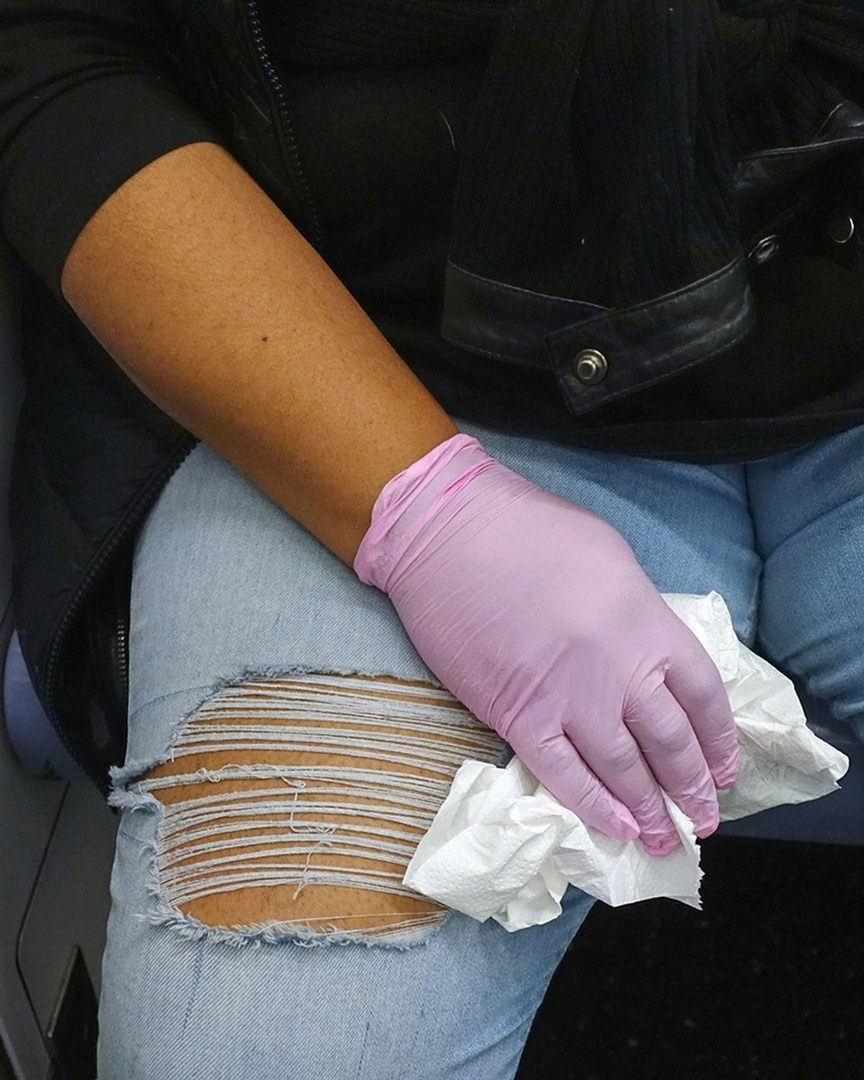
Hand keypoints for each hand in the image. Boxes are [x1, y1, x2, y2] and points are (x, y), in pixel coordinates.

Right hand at [355, 435, 738, 853]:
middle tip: (703, 818)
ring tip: (666, 838)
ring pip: (623, 770)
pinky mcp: (517, 717)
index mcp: (648, 623)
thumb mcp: (611, 557)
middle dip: (691, 788)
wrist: (448, 535)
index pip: (703, 696)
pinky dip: (594, 807)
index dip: (719, 741)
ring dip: (650, 811)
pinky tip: (616, 829)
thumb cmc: (528, 530)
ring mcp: (569, 698)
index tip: (723, 769)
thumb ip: (638, 614)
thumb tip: (646, 657)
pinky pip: (564, 775)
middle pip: (670, 743)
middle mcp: (619, 669)